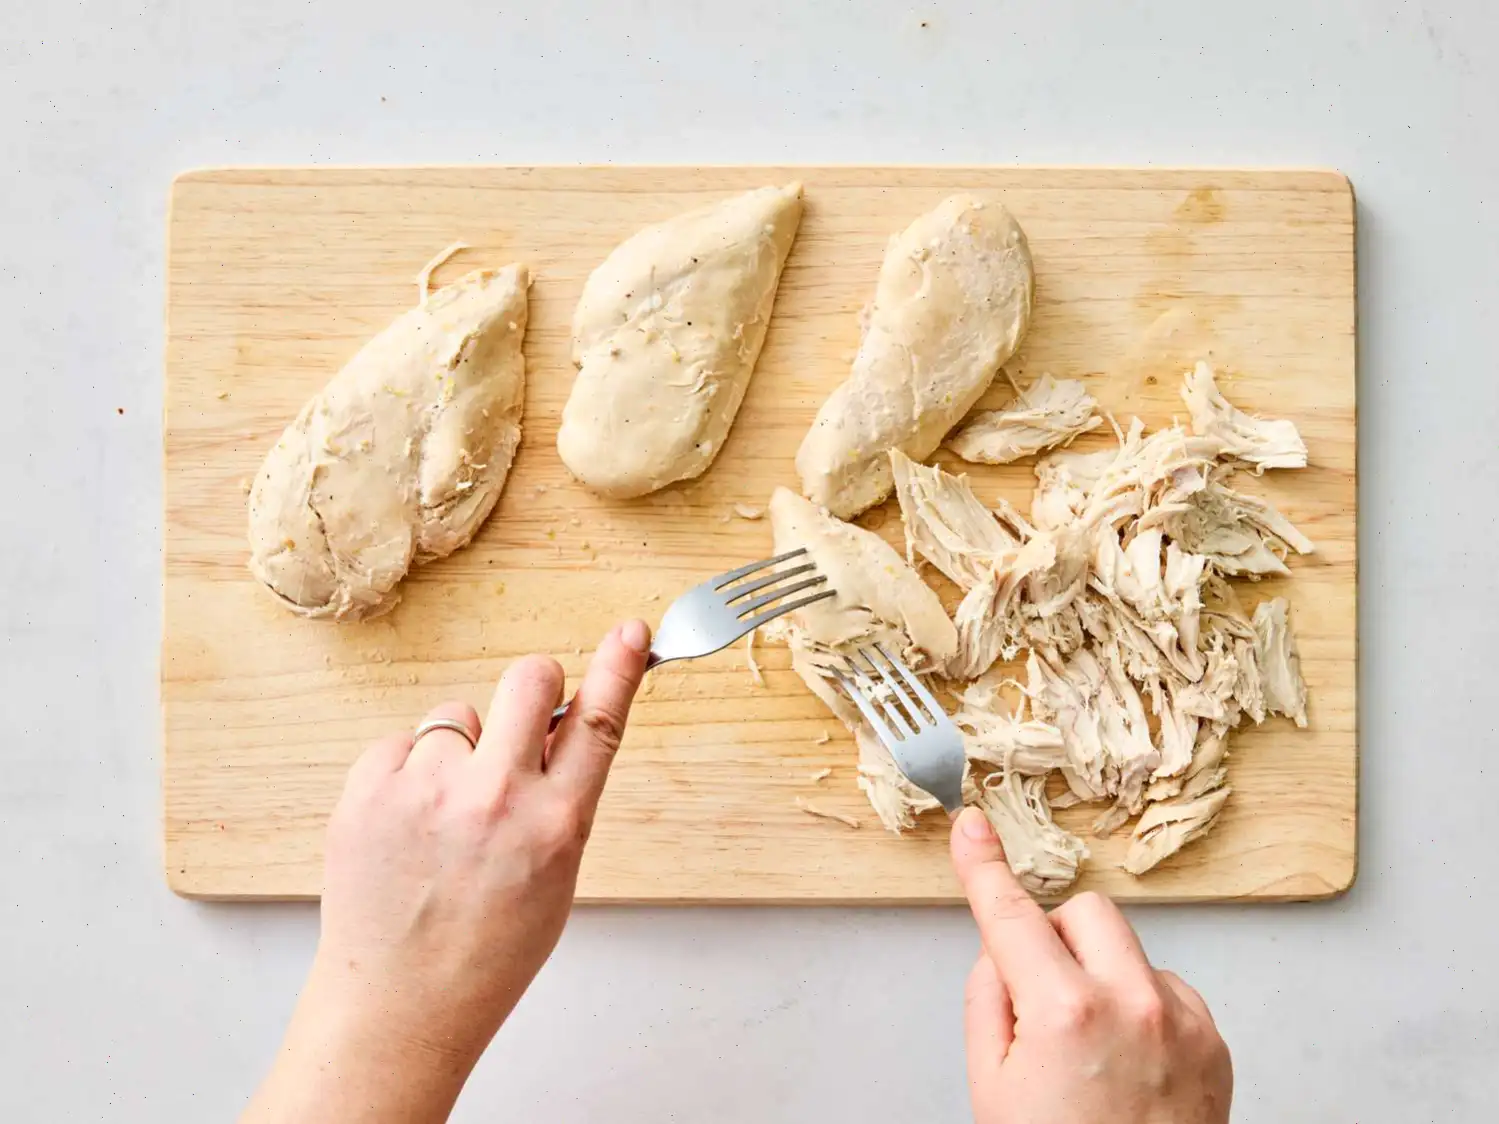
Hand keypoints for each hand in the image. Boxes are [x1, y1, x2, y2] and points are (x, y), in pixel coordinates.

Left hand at [242, 620, 651, 1123]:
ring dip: (458, 750)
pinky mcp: (369, 790)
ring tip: (442, 818)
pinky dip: (407, 773)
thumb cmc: (484, 953)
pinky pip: (401, 743)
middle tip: (518, 726)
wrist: (398, 1005)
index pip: (600, 723)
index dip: (620, 667)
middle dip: (532, 689)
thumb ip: (561, 800)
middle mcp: (495, 798)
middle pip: (528, 680)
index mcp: (556, 825)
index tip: (630, 630)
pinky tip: (406, 825)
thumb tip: (560, 731)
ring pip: (456, 716)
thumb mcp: (556, 878)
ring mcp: (427, 790)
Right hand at [950, 807, 1231, 1123]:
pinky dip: (1141, 1009)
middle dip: (1056, 939)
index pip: (1012, 916)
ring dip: (1102, 977)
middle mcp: (1133, 1004)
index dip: (984, 866)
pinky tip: (1128, 1065)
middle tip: (1040, 994)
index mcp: (1065, 1014)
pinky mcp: (1214, 1042)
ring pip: (1128, 951)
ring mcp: (1183, 1022)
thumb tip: (1005, 954)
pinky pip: (1166, 989)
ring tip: (1091, 1053)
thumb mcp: (990, 1088)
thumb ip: (988, 1000)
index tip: (972, 826)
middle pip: (1086, 913)